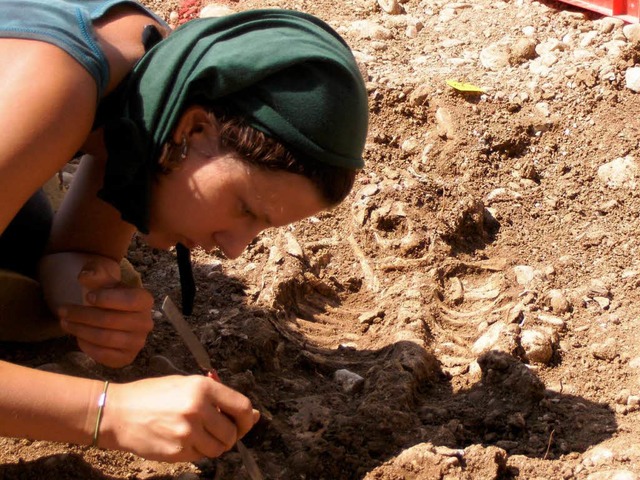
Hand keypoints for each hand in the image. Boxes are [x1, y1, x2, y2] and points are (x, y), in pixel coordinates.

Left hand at [58, 259, 153, 366]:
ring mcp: (137, 342)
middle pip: (111, 320)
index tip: (87, 296)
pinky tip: (78, 336)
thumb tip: (85, 277)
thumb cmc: (108, 293)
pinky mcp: (126, 358)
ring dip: (80, 330)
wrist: (114, 313)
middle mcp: (146, 323)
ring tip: (64, 323)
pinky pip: (103, 354)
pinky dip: (86, 346)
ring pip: (105, 338)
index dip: (106, 299)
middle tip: (62, 310)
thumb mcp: (103, 278)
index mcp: (145, 300)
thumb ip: (95, 273)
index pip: (129, 300)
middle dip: (82, 315)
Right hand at [101, 375, 259, 461]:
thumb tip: (254, 415)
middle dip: (230, 435)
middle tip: (216, 430)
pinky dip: (197, 451)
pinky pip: (200, 456)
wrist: (117, 412)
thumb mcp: (186, 385)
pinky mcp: (177, 451)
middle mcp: (198, 408)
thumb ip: (219, 399)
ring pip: (219, 449)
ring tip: (198, 434)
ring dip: (214, 445)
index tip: (244, 422)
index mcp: (203, 388)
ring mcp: (187, 432)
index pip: (242, 407)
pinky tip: (182, 439)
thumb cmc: (152, 395)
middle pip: (233, 433)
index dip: (247, 419)